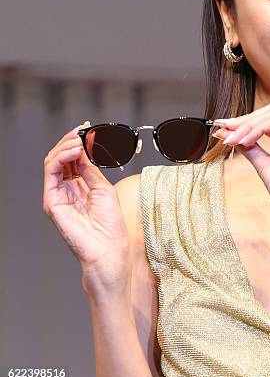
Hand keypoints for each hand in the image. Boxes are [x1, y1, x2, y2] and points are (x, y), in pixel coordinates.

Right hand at [42, 121, 130, 294]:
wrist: (108, 248)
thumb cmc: (110, 224)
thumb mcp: (103, 188)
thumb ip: (91, 168)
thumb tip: (85, 148)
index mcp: (80, 186)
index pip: (73, 159)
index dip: (79, 142)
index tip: (88, 128)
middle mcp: (66, 189)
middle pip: (61, 158)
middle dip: (70, 141)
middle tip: (82, 131)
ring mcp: (57, 195)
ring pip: (53, 162)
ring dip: (66, 146)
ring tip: (80, 140)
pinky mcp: (52, 202)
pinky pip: (51, 173)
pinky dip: (62, 158)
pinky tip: (76, 151)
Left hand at [213, 101, 269, 230]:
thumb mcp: (263, 164)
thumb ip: (250, 147)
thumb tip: (229, 135)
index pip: (269, 119)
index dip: (246, 121)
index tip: (224, 128)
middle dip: (246, 119)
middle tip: (225, 128)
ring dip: (249, 124)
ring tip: (233, 137)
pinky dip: (259, 128)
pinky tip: (246, 140)